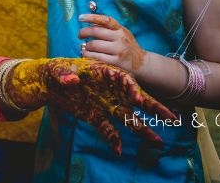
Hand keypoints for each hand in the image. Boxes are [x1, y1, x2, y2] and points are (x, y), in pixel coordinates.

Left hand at [7, 58, 175, 155]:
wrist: (47, 83)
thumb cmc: (54, 70)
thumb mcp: (56, 69)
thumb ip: (64, 73)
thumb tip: (72, 79)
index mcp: (103, 73)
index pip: (123, 79)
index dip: (132, 88)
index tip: (139, 98)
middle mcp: (109, 90)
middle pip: (135, 99)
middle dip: (153, 108)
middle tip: (172, 118)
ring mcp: (104, 105)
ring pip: (128, 118)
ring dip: (142, 129)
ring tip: (159, 142)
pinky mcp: (95, 117)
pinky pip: (107, 130)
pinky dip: (113, 140)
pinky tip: (118, 150)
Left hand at [79, 14, 147, 75]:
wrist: (141, 62)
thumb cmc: (126, 45)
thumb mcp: (121, 33)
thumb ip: (108, 28)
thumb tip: (89, 24)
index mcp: (120, 29)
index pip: (105, 20)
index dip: (92, 17)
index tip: (80, 17)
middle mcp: (120, 38)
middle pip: (96, 32)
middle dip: (83, 32)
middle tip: (79, 35)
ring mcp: (119, 50)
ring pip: (95, 45)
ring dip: (86, 45)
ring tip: (85, 46)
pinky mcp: (116, 61)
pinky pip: (97, 57)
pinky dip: (88, 54)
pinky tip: (85, 54)